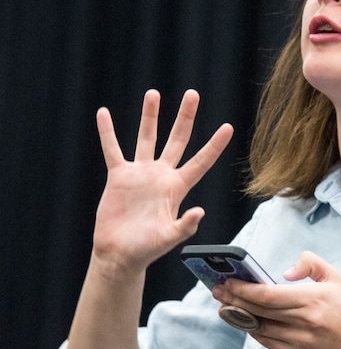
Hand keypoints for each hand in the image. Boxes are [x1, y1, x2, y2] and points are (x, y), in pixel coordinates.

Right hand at [93, 89, 232, 273]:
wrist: (120, 254)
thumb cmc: (146, 250)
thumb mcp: (169, 239)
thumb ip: (185, 226)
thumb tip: (200, 212)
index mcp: (178, 189)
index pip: (200, 162)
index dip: (214, 145)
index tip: (228, 127)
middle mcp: (161, 176)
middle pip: (177, 140)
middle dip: (185, 117)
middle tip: (193, 94)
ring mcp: (140, 174)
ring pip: (147, 138)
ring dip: (150, 116)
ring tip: (153, 94)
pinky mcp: (119, 177)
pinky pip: (112, 150)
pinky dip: (108, 133)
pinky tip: (104, 114)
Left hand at [213, 250, 340, 348]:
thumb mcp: (334, 277)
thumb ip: (309, 263)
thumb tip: (284, 272)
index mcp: (312, 299)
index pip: (267, 295)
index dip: (243, 289)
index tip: (227, 281)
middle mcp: (303, 321)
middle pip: (258, 311)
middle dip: (233, 300)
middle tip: (217, 291)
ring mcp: (298, 341)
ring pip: (258, 328)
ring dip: (238, 317)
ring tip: (223, 306)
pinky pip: (266, 342)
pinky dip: (252, 331)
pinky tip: (242, 320)